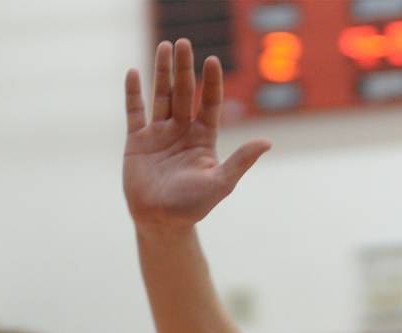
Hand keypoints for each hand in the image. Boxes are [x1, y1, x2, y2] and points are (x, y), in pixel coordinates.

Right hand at [124, 39, 270, 229]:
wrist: (161, 221)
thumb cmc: (193, 206)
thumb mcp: (220, 183)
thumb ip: (241, 161)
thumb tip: (267, 142)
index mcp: (203, 140)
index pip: (209, 104)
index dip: (210, 83)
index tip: (213, 61)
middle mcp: (182, 132)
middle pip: (184, 93)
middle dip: (184, 68)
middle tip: (184, 42)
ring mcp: (159, 134)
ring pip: (161, 96)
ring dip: (162, 72)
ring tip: (165, 46)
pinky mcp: (137, 141)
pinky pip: (135, 112)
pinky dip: (133, 93)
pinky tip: (134, 72)